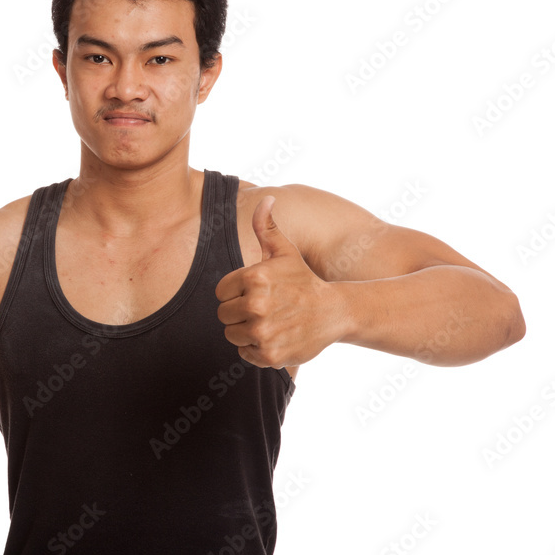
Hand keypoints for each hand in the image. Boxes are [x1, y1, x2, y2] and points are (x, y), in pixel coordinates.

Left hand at [215, 196, 346, 367]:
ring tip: (269, 322)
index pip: (220, 292)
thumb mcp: (285, 252)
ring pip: (231, 335)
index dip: (235, 293)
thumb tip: (265, 199)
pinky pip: (244, 353)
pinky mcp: (269, 354)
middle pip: (223, 315)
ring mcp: (262, 331)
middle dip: (239, 313)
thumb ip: (266, 227)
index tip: (256, 292)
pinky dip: (255, 349)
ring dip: (246, 331)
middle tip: (263, 309)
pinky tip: (275, 337)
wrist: (334, 312)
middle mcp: (255, 305)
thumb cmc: (303, 281)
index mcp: (254, 277)